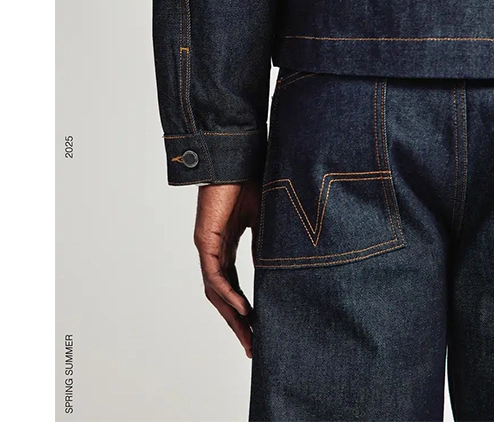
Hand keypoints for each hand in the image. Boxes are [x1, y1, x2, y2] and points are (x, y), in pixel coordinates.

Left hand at [194, 180, 260, 358]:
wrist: (236, 158)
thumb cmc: (250, 182)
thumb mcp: (263, 221)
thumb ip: (265, 245)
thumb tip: (276, 269)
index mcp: (227, 245)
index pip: (233, 285)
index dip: (243, 308)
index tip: (258, 328)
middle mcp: (215, 250)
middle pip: (222, 294)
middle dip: (237, 321)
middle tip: (252, 345)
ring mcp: (209, 246)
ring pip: (216, 290)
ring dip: (231, 315)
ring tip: (249, 336)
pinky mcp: (206, 239)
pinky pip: (215, 274)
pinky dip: (227, 293)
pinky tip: (242, 309)